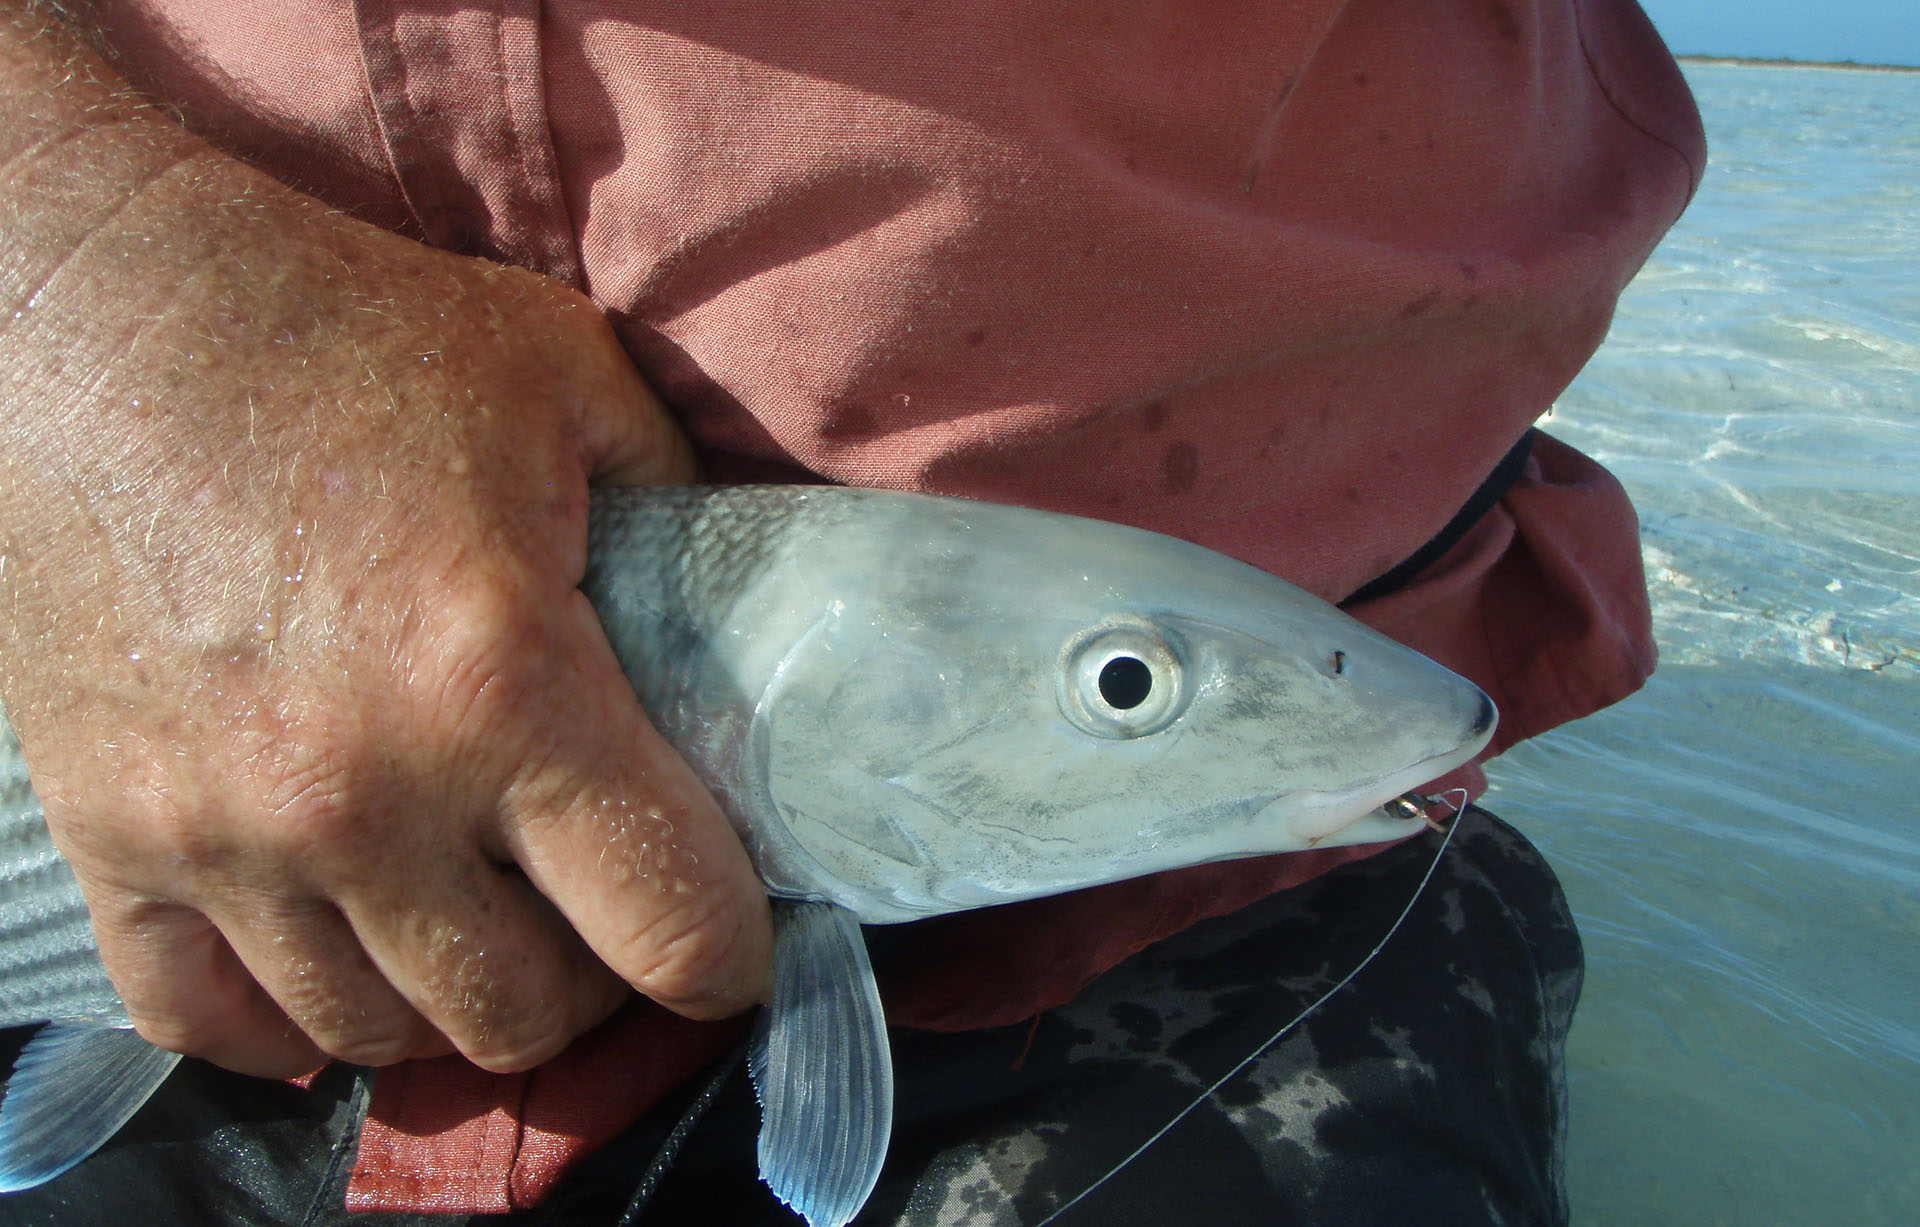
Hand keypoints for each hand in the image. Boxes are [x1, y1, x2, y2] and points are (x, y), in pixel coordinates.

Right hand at [0, 21, 770, 1077]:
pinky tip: (337, 965)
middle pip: (521, 1014)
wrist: (86, 315)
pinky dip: (287, 1023)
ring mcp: (222, 836)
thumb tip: (737, 597)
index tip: (728, 940)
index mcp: (505, 683)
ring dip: (451, 1005)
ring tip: (483, 931)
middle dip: (593, 990)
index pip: (665, 922)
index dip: (723, 956)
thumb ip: (676, 499)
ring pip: (375, 1032)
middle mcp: (366, 795)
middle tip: (603, 922)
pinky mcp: (111, 837)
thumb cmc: (339, 333)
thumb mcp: (565, 377)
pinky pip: (206, 1019)